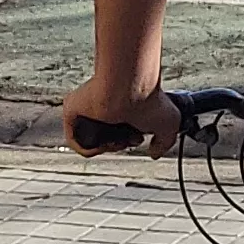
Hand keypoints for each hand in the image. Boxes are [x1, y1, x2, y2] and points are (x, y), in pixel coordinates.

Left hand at [61, 78, 179, 156]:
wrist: (128, 89)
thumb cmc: (149, 99)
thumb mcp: (170, 123)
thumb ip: (164, 142)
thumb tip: (153, 154)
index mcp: (123, 105)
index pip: (123, 130)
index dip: (131, 140)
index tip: (139, 138)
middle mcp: (106, 107)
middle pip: (109, 138)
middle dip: (121, 144)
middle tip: (130, 138)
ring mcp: (88, 110)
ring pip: (93, 141)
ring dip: (108, 147)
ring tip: (118, 138)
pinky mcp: (72, 113)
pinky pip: (76, 141)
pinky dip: (92, 147)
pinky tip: (105, 139)